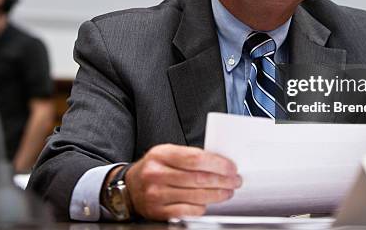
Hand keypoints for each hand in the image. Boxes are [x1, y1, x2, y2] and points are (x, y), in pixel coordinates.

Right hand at [124, 144, 240, 220]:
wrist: (130, 188)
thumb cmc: (154, 168)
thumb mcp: (166, 154)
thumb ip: (189, 156)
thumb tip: (219, 163)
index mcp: (161, 155)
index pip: (195, 158)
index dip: (217, 164)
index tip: (231, 167)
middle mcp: (156, 174)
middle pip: (198, 178)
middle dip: (222, 180)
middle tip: (235, 180)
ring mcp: (156, 194)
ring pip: (196, 196)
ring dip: (217, 194)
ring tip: (227, 191)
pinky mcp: (159, 212)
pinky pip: (188, 211)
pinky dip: (202, 207)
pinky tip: (208, 203)